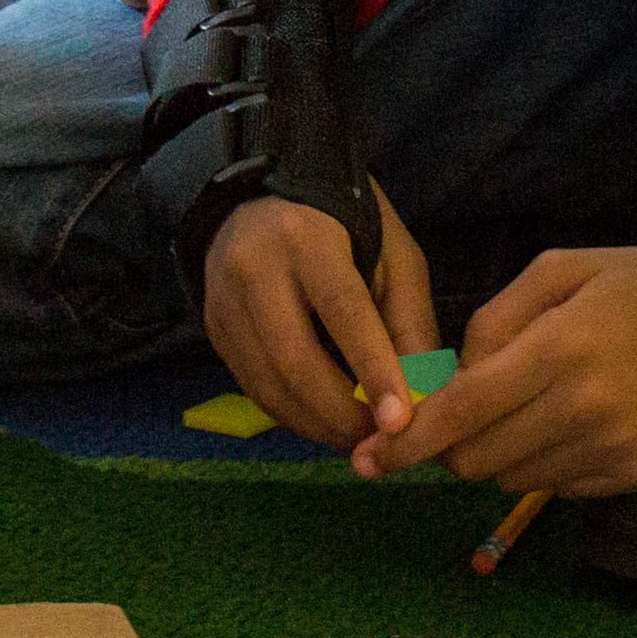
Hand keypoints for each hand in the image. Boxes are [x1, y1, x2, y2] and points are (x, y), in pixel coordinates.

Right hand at [200, 184, 439, 453]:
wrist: (263, 197)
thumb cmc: (346, 226)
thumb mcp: (393, 256)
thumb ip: (409, 324)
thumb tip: (422, 398)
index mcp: (307, 238)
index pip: (342, 311)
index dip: (373, 369)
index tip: (400, 421)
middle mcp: (254, 267)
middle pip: (295, 359)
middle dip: (342, 414)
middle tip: (381, 440)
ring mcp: (225, 300)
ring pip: (268, 384)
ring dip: (317, 424)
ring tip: (357, 438)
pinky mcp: (213, 328)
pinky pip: (253, 388)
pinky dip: (293, 415)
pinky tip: (324, 421)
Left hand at [359, 225, 636, 497]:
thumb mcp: (564, 269)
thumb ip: (496, 321)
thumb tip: (454, 379)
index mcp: (559, 350)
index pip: (460, 416)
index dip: (405, 444)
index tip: (367, 460)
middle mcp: (586, 410)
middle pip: (479, 460)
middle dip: (450, 447)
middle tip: (454, 418)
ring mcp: (620, 451)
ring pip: (517, 480)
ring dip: (498, 455)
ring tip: (525, 409)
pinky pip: (564, 488)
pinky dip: (546, 465)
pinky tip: (569, 424)